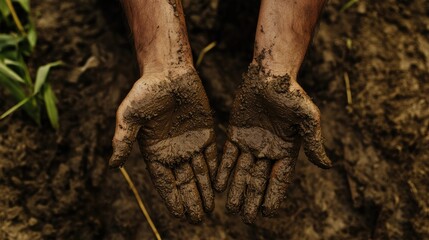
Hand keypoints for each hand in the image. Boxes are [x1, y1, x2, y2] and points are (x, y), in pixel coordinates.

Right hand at [109, 67, 216, 222]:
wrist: (169, 72)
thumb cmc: (146, 92)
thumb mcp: (130, 115)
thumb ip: (123, 139)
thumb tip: (112, 165)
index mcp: (155, 152)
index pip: (165, 182)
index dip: (172, 198)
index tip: (179, 215)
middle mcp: (173, 151)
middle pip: (183, 182)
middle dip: (190, 201)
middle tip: (198, 219)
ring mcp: (190, 143)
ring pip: (199, 173)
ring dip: (203, 192)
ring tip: (208, 211)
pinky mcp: (205, 133)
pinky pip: (211, 157)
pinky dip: (215, 173)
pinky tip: (219, 187)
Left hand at [214, 65, 331, 223]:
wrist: (269, 73)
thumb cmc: (291, 93)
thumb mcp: (307, 117)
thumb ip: (314, 142)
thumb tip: (327, 165)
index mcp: (286, 150)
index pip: (279, 179)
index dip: (274, 196)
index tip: (267, 213)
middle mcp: (268, 150)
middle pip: (259, 180)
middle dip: (252, 198)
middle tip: (246, 218)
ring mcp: (251, 142)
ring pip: (242, 171)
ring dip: (237, 189)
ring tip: (231, 208)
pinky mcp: (235, 133)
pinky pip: (228, 156)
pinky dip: (224, 170)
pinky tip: (219, 185)